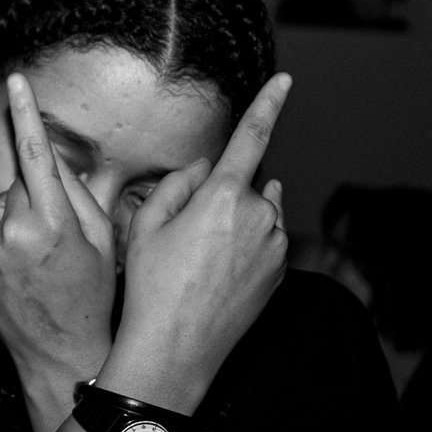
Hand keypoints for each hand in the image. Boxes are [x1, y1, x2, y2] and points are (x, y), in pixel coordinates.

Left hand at [0, 71, 117, 408]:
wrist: (61, 354)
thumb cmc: (92, 298)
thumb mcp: (102, 242)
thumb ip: (78, 194)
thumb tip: (53, 158)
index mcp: (53, 225)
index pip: (36, 156)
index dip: (26, 115)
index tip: (17, 81)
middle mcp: (13, 232)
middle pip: (21, 183)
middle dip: (40, 195)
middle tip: (59, 236)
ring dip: (17, 210)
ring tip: (39, 254)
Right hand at [102, 74, 292, 410]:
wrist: (175, 350)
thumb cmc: (151, 287)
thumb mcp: (145, 226)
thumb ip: (177, 184)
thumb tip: (204, 167)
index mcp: (225, 197)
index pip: (251, 139)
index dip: (268, 105)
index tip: (285, 81)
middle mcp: (261, 217)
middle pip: (245, 186)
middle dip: (221, 197)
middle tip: (183, 236)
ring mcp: (275, 248)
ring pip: (258, 215)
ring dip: (235, 223)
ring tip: (198, 261)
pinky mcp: (280, 274)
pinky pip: (265, 244)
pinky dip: (245, 250)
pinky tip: (214, 276)